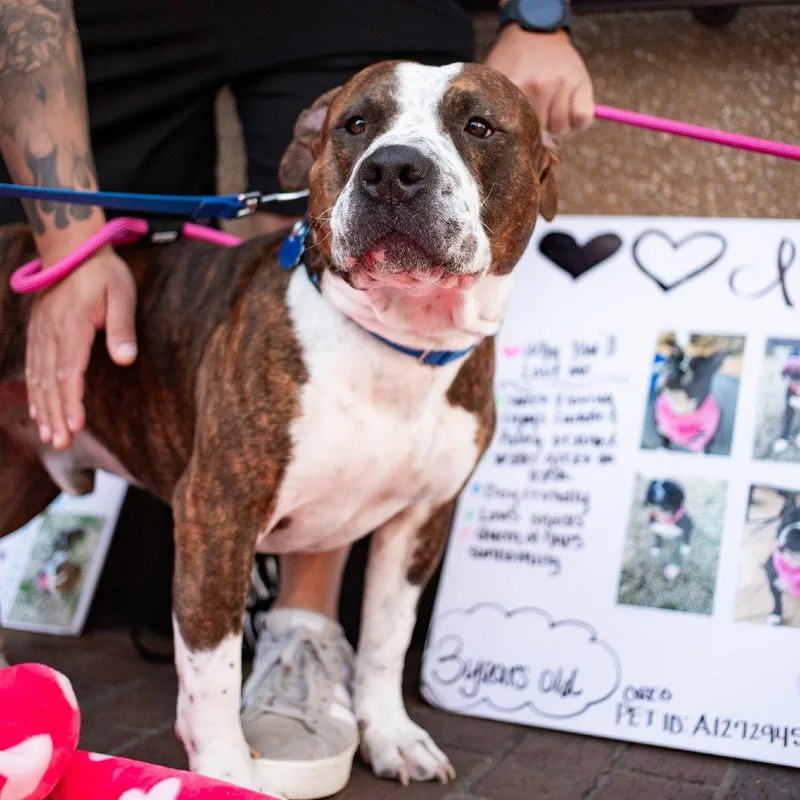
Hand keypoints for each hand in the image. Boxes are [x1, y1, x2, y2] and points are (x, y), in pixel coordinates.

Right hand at [26, 247, 136, 449]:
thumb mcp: (122, 294)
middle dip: (55, 414)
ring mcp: (40, 333)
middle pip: (50, 382)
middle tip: (60, 444)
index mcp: (71, 327)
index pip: (69, 372)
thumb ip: (122, 327)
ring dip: (43, 408)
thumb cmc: (104, 272)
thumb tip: (126, 359)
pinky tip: (36, 409)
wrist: (73, 248)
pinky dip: (33, 391)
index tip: (74, 427)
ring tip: (50, 436)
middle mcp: (50, 333)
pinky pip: (32, 366)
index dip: (71, 401)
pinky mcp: (38, 331)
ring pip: (37, 377)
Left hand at [485, 27, 593, 135]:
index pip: (517, 133)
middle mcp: (537, 86)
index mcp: (513, 87)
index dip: (519, 139)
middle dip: (537, 131)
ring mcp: (561, 83)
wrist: (535, 31)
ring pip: (560, 129)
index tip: (519, 134)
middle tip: (535, 114)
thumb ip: (496, 108)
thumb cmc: (513, 62)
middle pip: (539, 134)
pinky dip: (577, 121)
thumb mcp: (496, 80)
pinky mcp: (581, 82)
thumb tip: (509, 145)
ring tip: (550, 109)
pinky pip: (582, 119)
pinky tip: (568, 111)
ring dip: (556, 125)